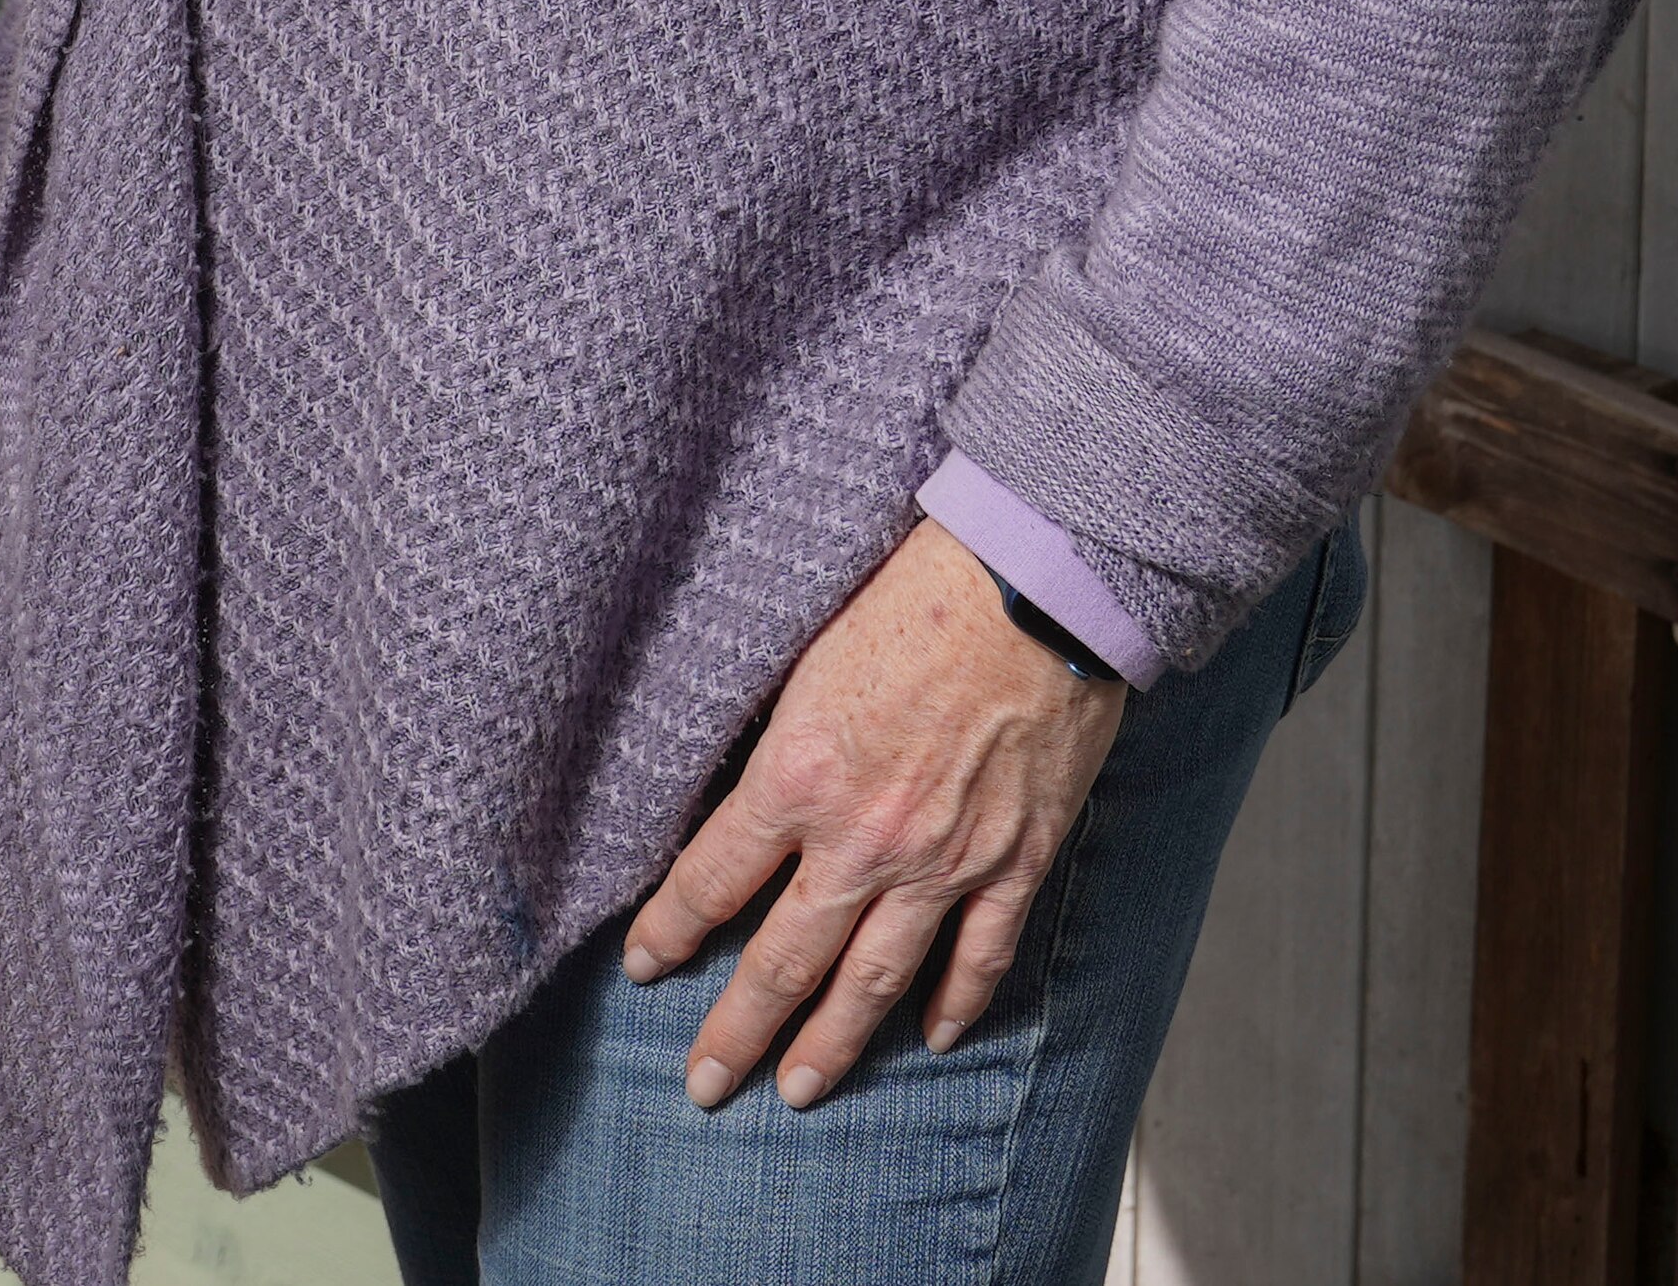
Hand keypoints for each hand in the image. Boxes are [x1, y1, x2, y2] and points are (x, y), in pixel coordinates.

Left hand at [622, 516, 1125, 1109]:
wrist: (1034, 584)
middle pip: (783, 959)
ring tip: (798, 1092)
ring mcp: (945, 861)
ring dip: (832, 1043)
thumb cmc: (911, 595)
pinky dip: (955, 1003)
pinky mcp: (1016, 860)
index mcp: (796, 778)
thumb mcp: (805, 659)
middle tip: (705, 1085)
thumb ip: (775, 742)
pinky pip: (980, 955)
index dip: (668, 931)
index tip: (643, 968)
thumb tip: (739, 794)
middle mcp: (863, 839)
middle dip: (737, 1030)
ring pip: (874, 979)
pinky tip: (931, 1037)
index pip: (708, 880)